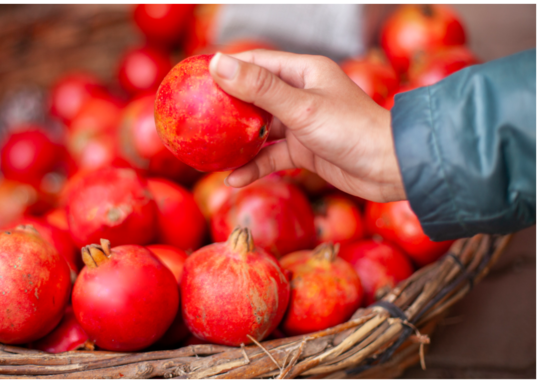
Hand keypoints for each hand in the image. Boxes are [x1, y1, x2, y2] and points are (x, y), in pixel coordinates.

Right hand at [208, 50, 405, 202]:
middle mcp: (300, 93)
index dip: (225, 69)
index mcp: (303, 71)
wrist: (392, 169)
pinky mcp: (305, 149)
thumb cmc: (352, 130)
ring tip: (208, 151)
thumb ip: (259, 88)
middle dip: (226, 108)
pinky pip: (271, 155)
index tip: (196, 79)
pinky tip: (234, 179)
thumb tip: (218, 64)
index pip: (256, 62)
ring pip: (260, 129)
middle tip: (195, 118)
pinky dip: (254, 166)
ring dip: (237, 141)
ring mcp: (302, 123)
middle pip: (254, 96)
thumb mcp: (302, 108)